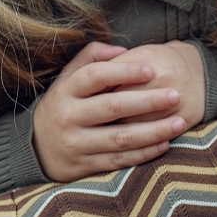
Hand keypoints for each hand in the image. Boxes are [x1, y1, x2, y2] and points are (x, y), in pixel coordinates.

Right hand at [31, 39, 204, 183]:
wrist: (36, 148)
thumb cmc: (63, 105)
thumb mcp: (67, 79)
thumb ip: (92, 57)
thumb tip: (122, 50)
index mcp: (65, 91)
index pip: (95, 76)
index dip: (124, 72)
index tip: (151, 70)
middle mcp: (68, 117)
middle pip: (112, 107)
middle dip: (148, 101)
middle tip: (175, 95)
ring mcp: (76, 144)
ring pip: (120, 138)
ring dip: (153, 131)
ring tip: (179, 122)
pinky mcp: (84, 166)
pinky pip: (119, 160)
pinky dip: (144, 153)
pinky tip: (164, 143)